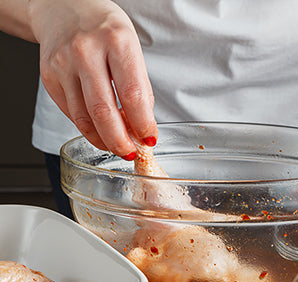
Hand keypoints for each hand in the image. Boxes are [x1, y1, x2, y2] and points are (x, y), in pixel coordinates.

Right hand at [28, 0, 156, 157]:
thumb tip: (142, 128)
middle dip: (120, 141)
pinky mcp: (49, 76)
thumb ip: (138, 89)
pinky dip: (88, 129)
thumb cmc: (105, 30)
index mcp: (117, 41)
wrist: (64, 8)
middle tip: (130, 153)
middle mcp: (86, 51)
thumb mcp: (132, 49)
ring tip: (116, 146)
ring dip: (103, 140)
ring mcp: (63, 64)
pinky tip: (99, 131)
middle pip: (104, 112)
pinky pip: (71, 114)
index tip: (150, 140)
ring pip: (84, 118)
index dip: (143, 125)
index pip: (133, 95)